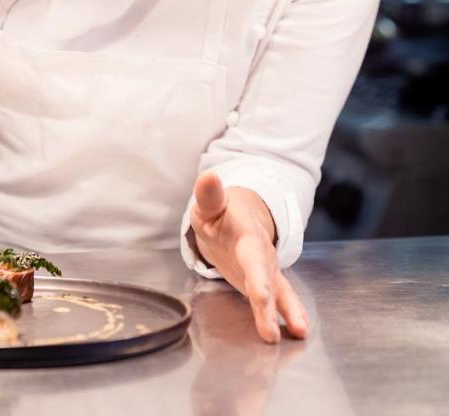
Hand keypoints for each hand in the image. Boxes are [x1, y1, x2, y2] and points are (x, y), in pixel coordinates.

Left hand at [190, 169, 308, 343]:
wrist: (242, 212)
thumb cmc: (220, 211)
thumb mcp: (210, 204)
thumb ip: (209, 194)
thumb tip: (208, 175)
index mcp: (247, 236)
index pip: (252, 258)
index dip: (257, 278)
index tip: (259, 297)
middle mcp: (262, 254)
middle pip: (267, 281)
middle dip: (269, 306)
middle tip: (271, 333)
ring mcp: (267, 267)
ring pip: (279, 291)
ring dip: (288, 313)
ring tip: (300, 332)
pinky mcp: (267, 279)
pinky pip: (281, 296)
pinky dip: (290, 312)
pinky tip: (298, 330)